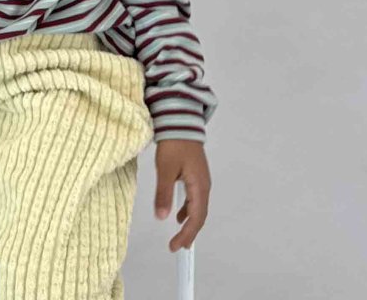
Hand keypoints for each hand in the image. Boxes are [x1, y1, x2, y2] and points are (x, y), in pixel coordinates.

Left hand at [153, 138, 209, 252]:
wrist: (180, 120)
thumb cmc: (174, 142)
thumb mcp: (165, 168)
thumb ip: (163, 193)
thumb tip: (162, 217)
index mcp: (199, 185)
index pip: (196, 218)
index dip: (187, 234)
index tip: (175, 246)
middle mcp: (204, 185)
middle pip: (200, 215)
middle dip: (189, 233)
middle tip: (177, 246)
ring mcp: (201, 179)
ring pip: (198, 207)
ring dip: (189, 222)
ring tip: (179, 235)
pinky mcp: (196, 174)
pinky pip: (194, 198)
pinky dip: (187, 209)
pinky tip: (178, 213)